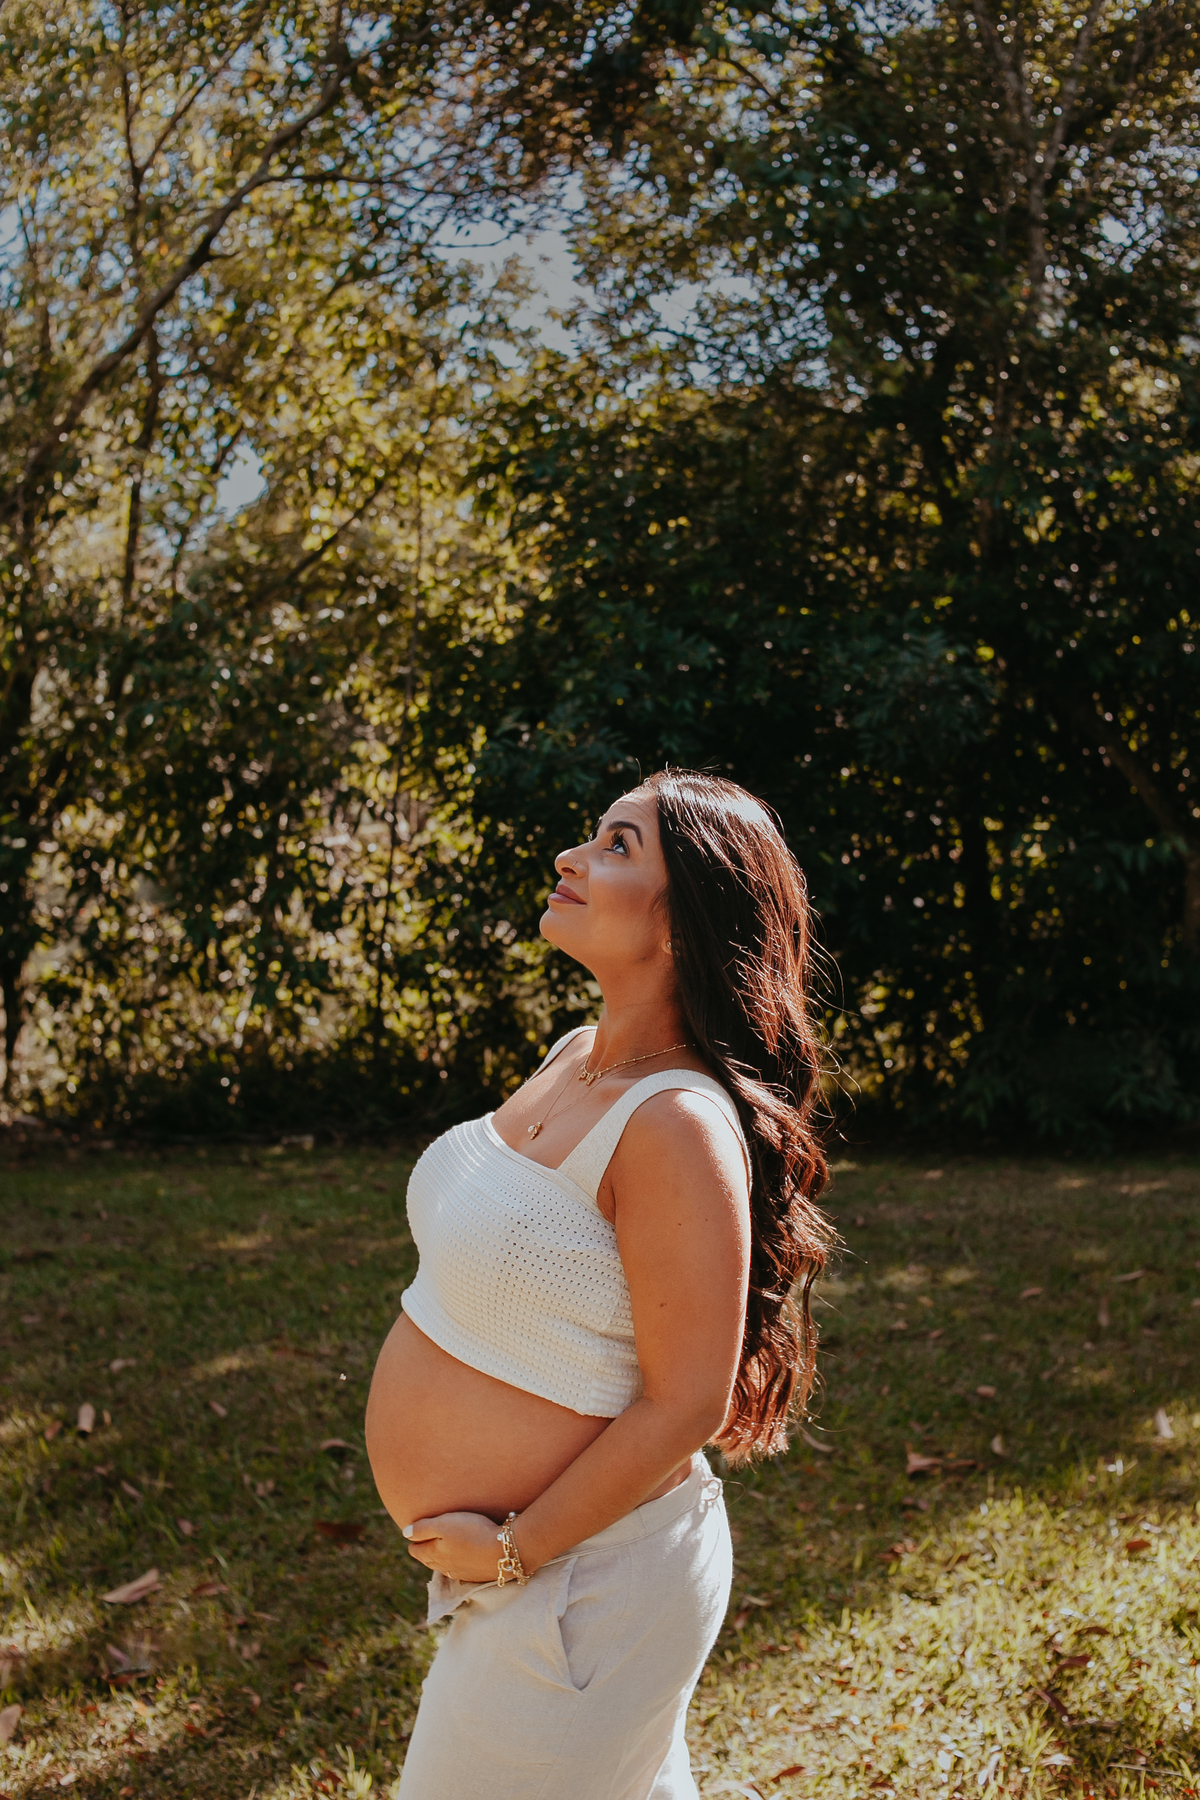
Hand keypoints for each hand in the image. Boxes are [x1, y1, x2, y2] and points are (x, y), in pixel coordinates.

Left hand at [402, 1510, 519, 1583]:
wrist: (504, 1550)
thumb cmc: (473, 1532)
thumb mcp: (444, 1524)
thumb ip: (423, 1529)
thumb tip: (405, 1533)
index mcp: (434, 1554)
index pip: (416, 1551)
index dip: (414, 1541)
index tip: (413, 1535)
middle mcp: (445, 1567)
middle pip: (428, 1560)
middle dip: (424, 1552)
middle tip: (421, 1543)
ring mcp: (461, 1573)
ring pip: (443, 1567)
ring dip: (439, 1559)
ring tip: (439, 1551)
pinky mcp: (476, 1575)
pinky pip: (459, 1571)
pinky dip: (455, 1564)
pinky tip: (460, 1561)